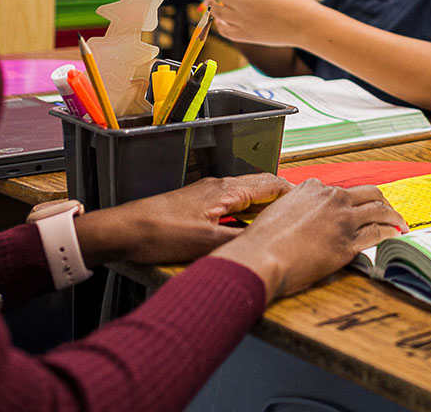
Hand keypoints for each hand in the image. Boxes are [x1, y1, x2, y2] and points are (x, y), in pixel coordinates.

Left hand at [75, 173, 290, 266]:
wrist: (121, 232)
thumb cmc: (159, 234)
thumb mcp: (205, 244)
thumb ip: (239, 243)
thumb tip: (267, 246)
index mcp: (226, 190)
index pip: (271, 183)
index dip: (293, 193)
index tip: (309, 206)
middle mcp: (218, 186)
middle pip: (260, 187)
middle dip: (281, 201)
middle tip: (298, 218)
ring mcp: (205, 194)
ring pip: (244, 196)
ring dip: (261, 208)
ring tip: (276, 226)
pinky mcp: (193, 204)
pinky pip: (230, 204)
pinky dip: (244, 214)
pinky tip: (243, 231)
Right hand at [214, 179, 406, 303]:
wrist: (260, 257)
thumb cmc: (261, 240)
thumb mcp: (279, 211)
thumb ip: (298, 209)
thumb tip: (307, 219)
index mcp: (313, 187)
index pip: (342, 191)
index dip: (353, 201)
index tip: (358, 208)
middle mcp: (332, 198)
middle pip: (370, 193)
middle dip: (383, 202)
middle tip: (389, 212)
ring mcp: (343, 220)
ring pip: (380, 211)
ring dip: (394, 217)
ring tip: (401, 225)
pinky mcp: (348, 243)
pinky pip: (377, 234)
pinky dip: (390, 234)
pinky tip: (394, 237)